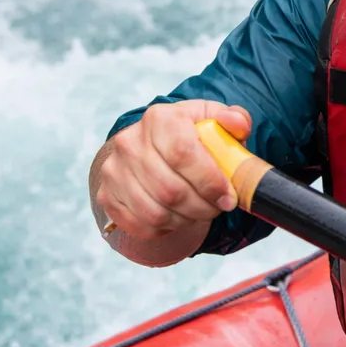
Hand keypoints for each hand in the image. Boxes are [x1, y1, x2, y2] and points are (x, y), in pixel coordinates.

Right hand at [94, 100, 251, 239]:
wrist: (152, 146)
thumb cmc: (191, 134)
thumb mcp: (214, 120)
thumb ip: (234, 119)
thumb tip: (238, 123)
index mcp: (160, 118)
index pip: (183, 154)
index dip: (210, 182)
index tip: (229, 197)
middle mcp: (130, 142)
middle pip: (170, 190)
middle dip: (202, 207)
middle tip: (218, 208)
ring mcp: (114, 170)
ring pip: (156, 212)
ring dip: (187, 219)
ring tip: (201, 211)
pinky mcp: (107, 196)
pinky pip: (141, 225)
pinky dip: (166, 228)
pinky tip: (180, 216)